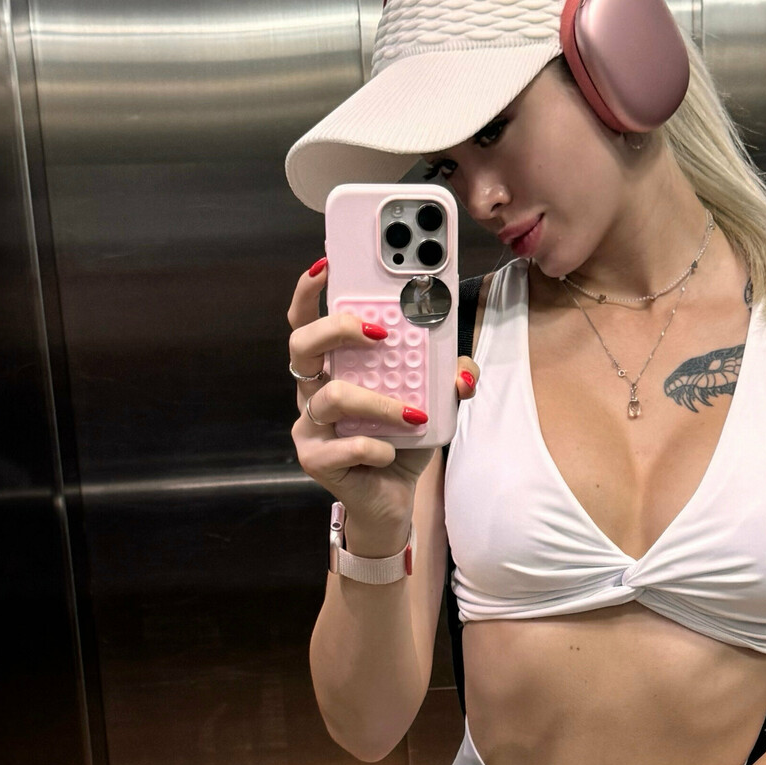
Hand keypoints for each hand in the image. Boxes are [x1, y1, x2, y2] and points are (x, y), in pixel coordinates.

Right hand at [286, 259, 478, 539]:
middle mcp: (313, 390)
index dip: (309, 292)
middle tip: (379, 333)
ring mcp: (310, 426)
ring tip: (413, 414)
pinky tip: (393, 451)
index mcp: (334, 366)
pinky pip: (346, 446)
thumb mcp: (434, 404)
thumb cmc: (404, 441)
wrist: (393, 500)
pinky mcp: (316, 460)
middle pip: (302, 344)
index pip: (308, 320)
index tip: (326, 264)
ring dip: (379, 402)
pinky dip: (378, 446)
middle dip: (338, 329)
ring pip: (332, 397)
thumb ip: (448, 379)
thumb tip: (463, 370)